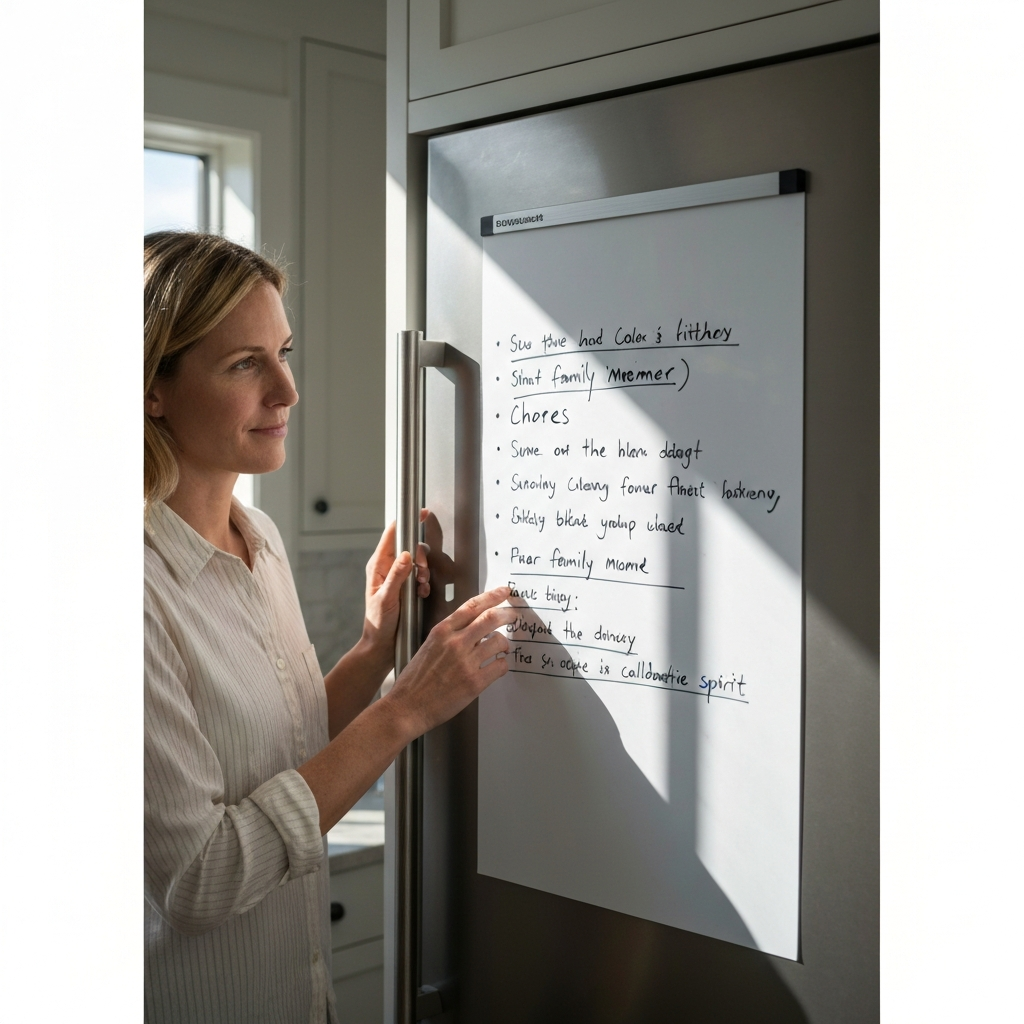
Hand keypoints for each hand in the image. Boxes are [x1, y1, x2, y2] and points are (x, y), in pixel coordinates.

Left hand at [362, 515, 429, 661]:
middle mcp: (387, 568)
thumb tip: (405, 554)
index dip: (406, 521)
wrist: (382, 645)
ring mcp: (397, 576)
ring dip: (424, 571)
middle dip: (420, 557)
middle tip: (421, 572)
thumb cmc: (378, 623)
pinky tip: (422, 593)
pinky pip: (420, 575)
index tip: (421, 513)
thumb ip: (396, 576)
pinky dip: (425, 582)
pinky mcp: (405, 586)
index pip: (392, 535)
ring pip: (417, 561)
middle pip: (409, 546)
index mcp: (377, 566)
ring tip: (421, 586)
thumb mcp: (387, 599)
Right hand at [385, 586, 515, 737]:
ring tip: (502, 649)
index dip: (492, 596)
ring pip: (499, 642)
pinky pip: (500, 666)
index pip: (472, 606)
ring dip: (505, 644)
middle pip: (491, 618)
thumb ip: (449, 636)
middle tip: (513, 616)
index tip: (503, 592)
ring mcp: (466, 662)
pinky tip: (496, 667)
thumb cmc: (414, 681)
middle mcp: (455, 643)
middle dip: (507, 615)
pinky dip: (502, 665)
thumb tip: (471, 629)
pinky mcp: (474, 682)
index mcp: (441, 631)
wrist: (407, 707)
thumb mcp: (428, 647)